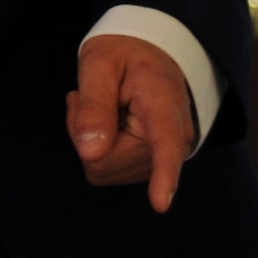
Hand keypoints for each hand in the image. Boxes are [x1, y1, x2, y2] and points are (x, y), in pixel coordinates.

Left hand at [66, 34, 195, 212]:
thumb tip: (90, 153)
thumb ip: (93, 104)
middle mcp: (174, 139)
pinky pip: (104, 170)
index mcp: (165, 106)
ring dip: (89, 139)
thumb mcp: (99, 62)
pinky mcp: (148, 166)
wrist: (152, 54)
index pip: (166, 144)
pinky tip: (107, 121)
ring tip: (103, 106)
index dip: (163, 174)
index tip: (160, 204)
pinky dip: (95, 148)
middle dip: (84, 133)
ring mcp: (163, 157)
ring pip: (102, 168)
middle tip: (88, 97)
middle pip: (107, 161)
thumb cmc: (124, 53)